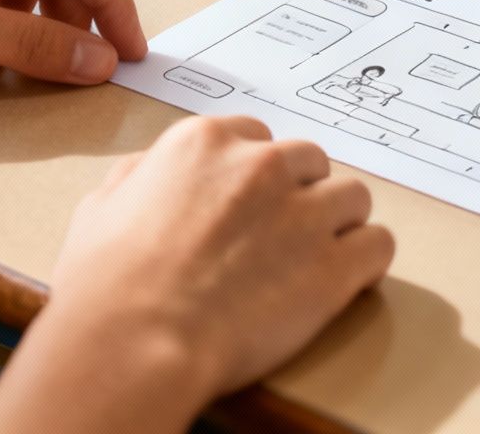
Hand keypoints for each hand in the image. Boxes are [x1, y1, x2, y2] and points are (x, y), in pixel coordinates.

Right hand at [0, 117, 394, 432]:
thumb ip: (136, 178)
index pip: (257, 137)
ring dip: (339, 225)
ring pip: (353, 198)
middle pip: (310, 162)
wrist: (134, 342)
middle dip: (301, 195)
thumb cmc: (107, 288)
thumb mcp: (100, 210)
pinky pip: (378, 245)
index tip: (255, 202)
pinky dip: (367, 262)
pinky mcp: (334, 265)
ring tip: (315, 261)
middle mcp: (260, 165)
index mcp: (203, 143)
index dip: (258, 175)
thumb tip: (148, 173)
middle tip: (283, 237)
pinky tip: (348, 280)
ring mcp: (302, 212)